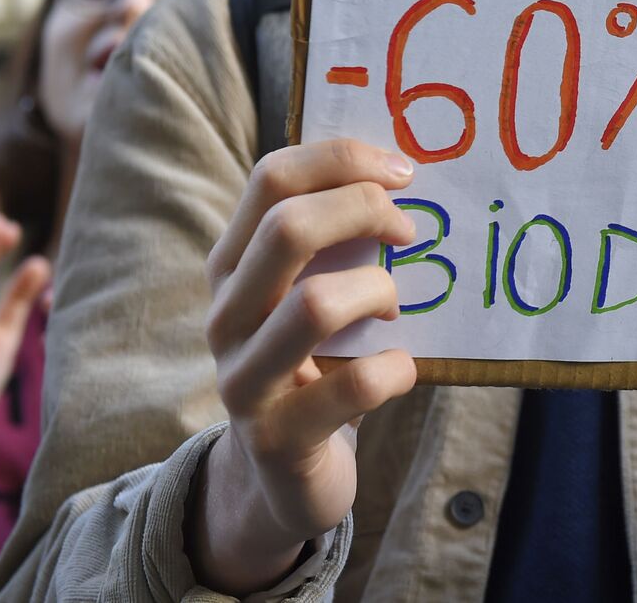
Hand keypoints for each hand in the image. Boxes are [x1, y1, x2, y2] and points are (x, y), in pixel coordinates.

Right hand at [192, 140, 419, 594]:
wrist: (283, 477)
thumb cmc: (316, 364)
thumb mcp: (309, 293)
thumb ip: (336, 241)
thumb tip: (403, 175)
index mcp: (233, 267)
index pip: (272, 178)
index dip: (342, 160)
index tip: (402, 172)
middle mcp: (227, 317)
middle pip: (287, 229)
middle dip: (364, 212)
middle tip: (409, 230)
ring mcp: (246, 381)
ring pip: (315, 305)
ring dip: (378, 293)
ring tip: (395, 309)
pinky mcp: (279, 439)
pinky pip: (354, 386)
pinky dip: (395, 369)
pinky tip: (402, 369)